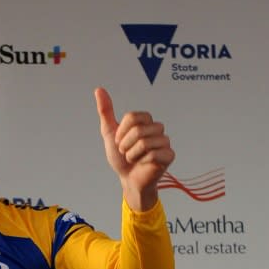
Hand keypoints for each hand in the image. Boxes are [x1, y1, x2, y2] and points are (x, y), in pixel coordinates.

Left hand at [95, 87, 174, 210]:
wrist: (128, 178)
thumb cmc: (120, 157)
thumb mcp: (109, 133)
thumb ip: (106, 111)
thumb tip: (99, 90)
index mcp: (145, 121)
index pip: (132, 117)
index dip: (121, 132)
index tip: (120, 141)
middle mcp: (157, 128)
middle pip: (138, 129)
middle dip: (125, 144)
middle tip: (126, 152)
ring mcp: (165, 141)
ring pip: (145, 142)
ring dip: (132, 154)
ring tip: (134, 158)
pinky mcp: (169, 155)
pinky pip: (154, 154)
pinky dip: (143, 161)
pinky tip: (144, 164)